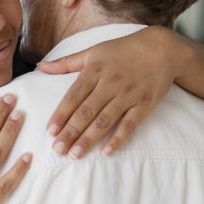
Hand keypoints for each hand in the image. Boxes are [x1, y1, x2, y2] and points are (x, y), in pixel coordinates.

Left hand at [36, 26, 192, 157]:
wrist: (162, 48)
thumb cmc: (123, 49)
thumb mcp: (93, 51)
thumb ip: (66, 63)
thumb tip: (40, 67)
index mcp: (95, 70)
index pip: (73, 96)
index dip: (61, 114)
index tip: (50, 131)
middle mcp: (110, 83)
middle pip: (86, 111)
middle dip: (70, 132)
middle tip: (57, 150)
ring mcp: (128, 94)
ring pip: (105, 120)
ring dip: (89, 139)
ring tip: (75, 154)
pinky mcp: (145, 104)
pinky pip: (130, 124)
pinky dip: (118, 138)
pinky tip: (106, 152)